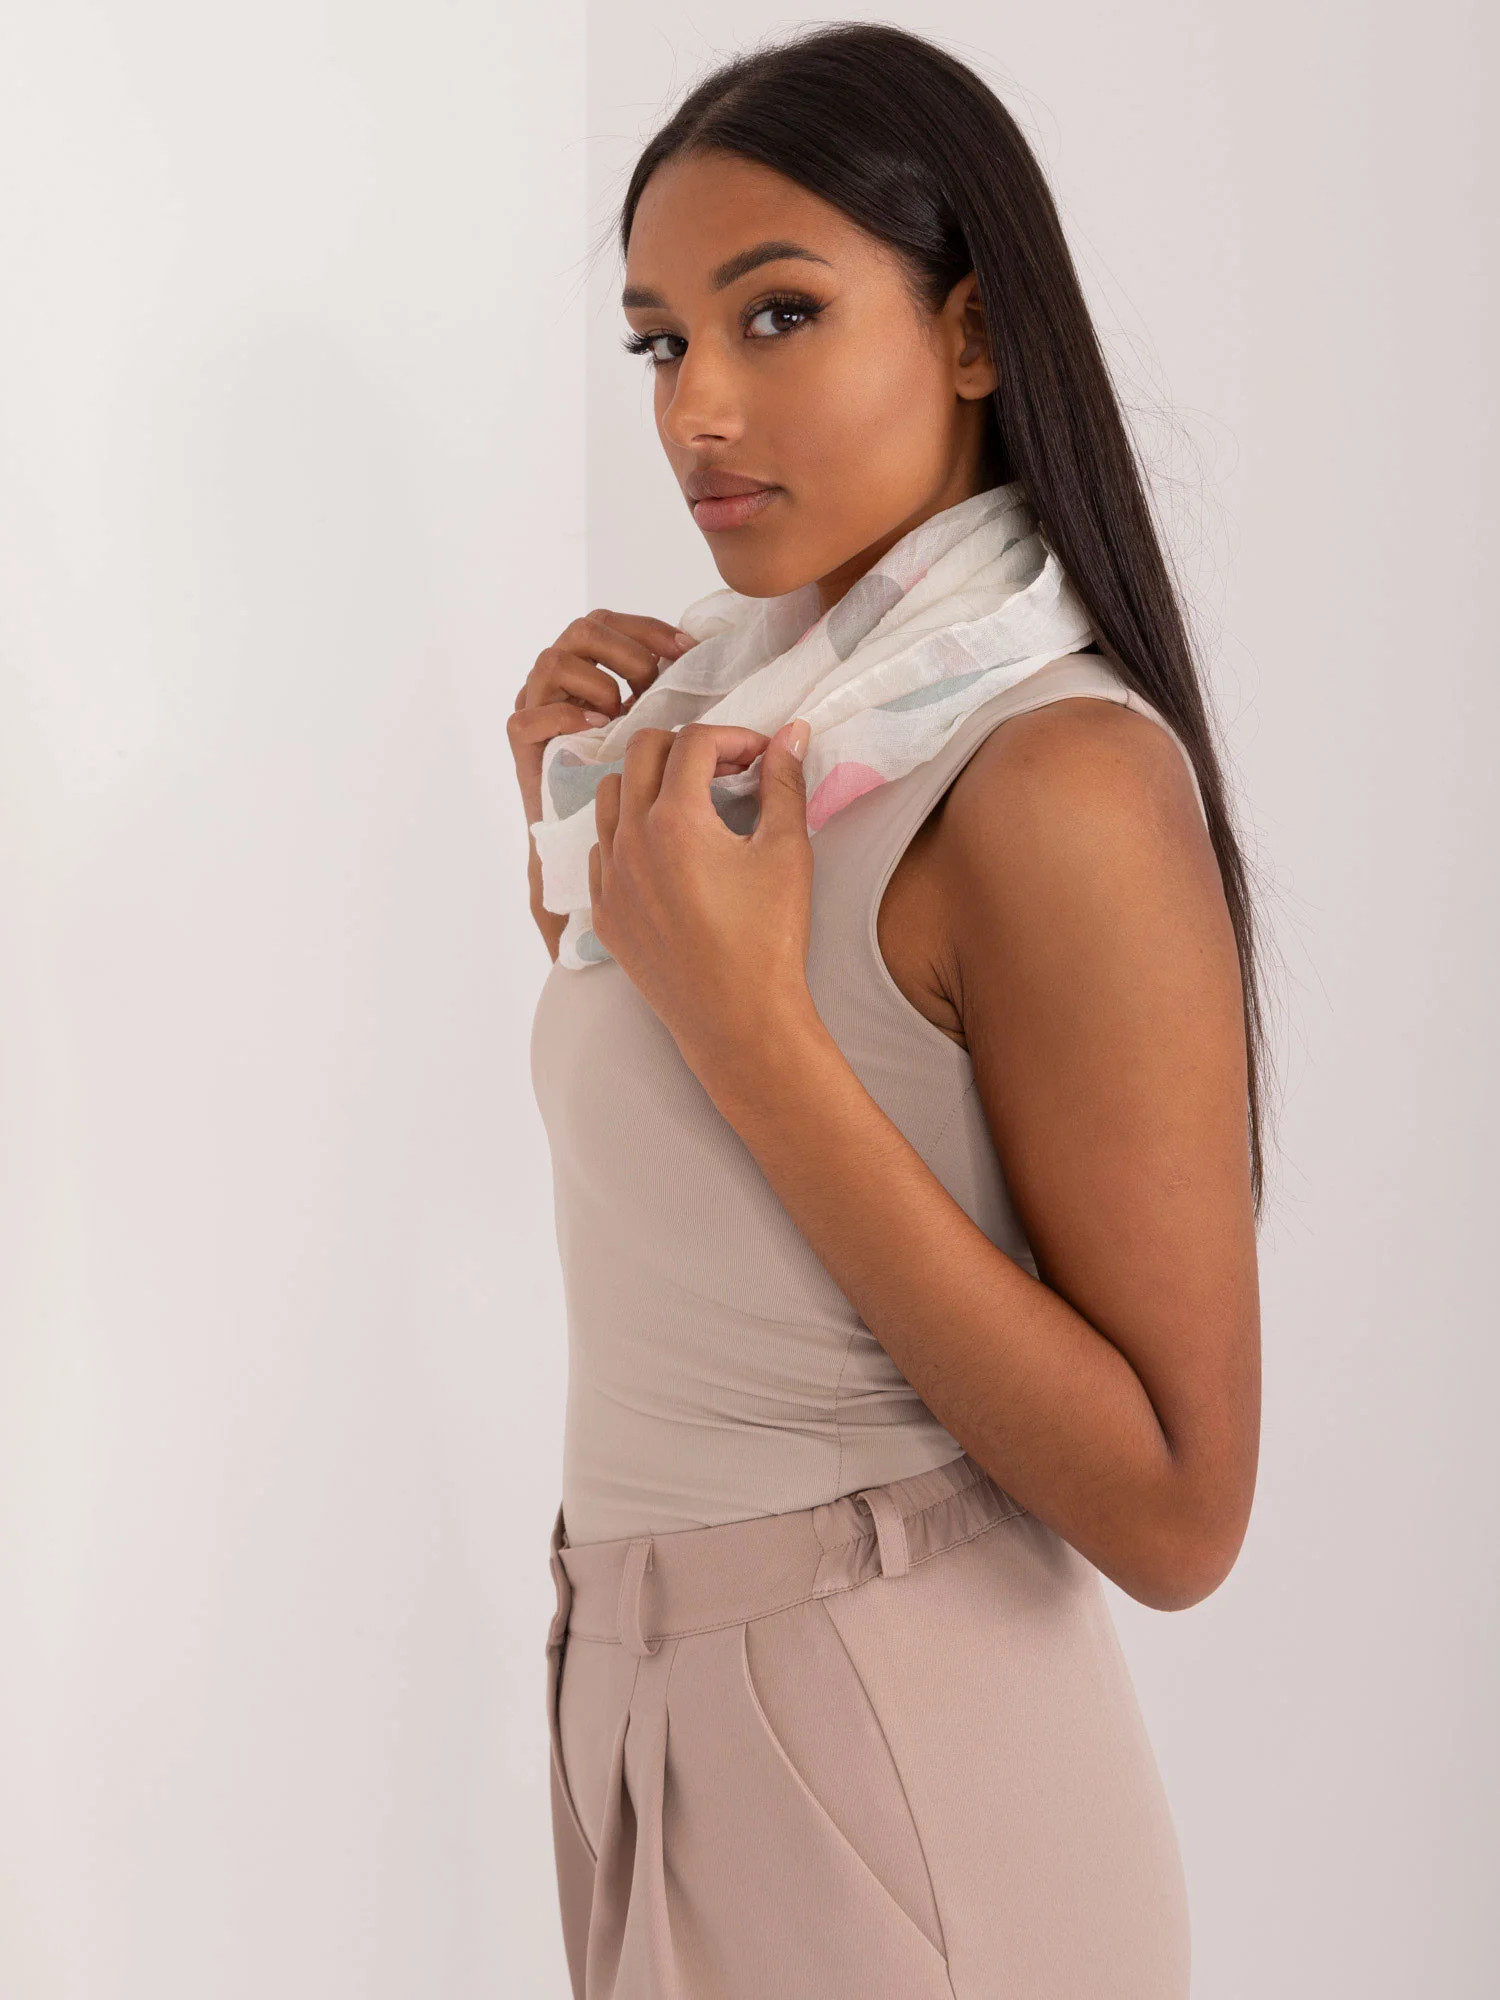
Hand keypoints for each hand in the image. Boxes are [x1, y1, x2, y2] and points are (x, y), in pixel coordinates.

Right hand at [507, 608, 694, 828]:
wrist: (584, 833)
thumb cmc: (620, 775)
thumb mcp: (645, 722)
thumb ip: (657, 690)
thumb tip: (697, 659)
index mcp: (582, 666)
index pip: (608, 623)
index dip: (648, 630)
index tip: (687, 649)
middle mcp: (554, 679)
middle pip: (583, 629)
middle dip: (628, 653)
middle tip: (653, 687)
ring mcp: (533, 706)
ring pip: (554, 663)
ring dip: (600, 686)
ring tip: (621, 717)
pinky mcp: (521, 741)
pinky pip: (533, 715)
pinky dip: (568, 717)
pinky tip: (599, 730)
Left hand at [587, 718, 817, 1076]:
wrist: (737, 1019)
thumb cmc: (768, 938)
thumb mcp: (787, 852)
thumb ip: (785, 784)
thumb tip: (792, 734)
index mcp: (674, 819)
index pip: (693, 742)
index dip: (734, 737)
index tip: (761, 758)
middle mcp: (629, 839)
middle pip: (642, 752)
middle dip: (687, 748)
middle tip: (727, 771)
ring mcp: (609, 876)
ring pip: (611, 795)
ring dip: (651, 782)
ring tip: (693, 804)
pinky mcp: (604, 910)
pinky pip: (602, 848)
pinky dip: (630, 831)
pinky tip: (668, 853)